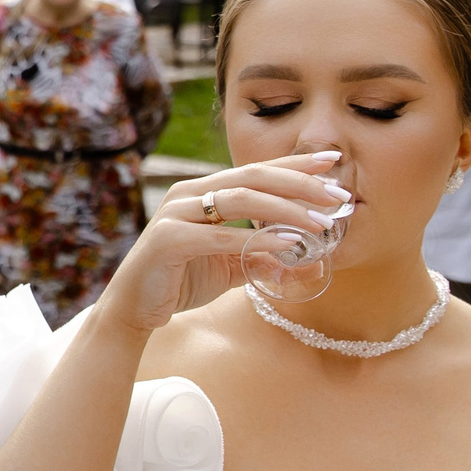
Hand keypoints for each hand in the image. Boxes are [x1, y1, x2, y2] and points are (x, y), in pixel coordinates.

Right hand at [95, 153, 350, 333]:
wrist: (134, 309)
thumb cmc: (180, 281)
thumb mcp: (231, 268)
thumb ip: (263, 259)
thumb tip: (309, 262)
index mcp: (203, 192)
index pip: (256, 170)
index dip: (295, 164)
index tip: (333, 162)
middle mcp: (189, 193)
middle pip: (253, 176)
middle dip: (299, 182)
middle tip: (337, 194)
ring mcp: (176, 213)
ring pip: (240, 198)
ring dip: (286, 209)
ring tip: (320, 224)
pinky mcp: (169, 239)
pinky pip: (221, 234)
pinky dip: (257, 238)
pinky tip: (287, 243)